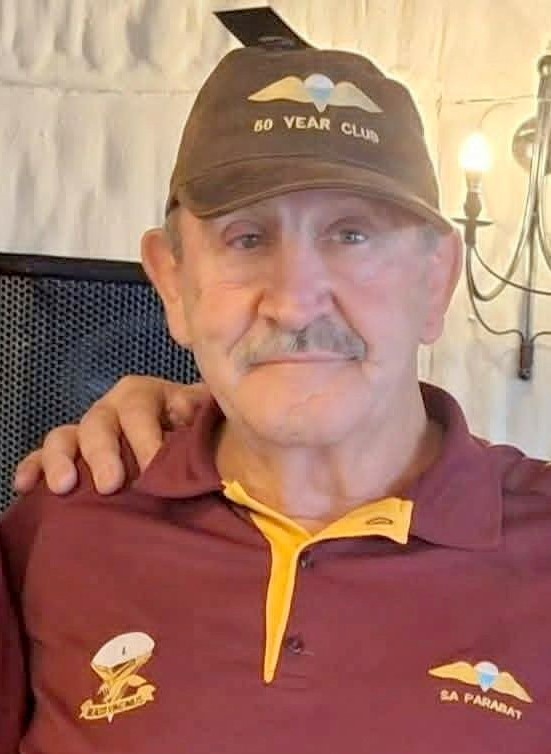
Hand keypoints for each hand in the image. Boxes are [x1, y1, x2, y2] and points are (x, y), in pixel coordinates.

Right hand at [13, 376, 208, 495]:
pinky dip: (32, 468)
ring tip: (64, 487)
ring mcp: (87, 432)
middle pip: (99, 423)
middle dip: (103, 453)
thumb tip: (188, 409)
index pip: (138, 409)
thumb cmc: (196, 434)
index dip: (145, 436)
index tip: (155, 467)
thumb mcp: (205, 416)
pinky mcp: (71, 457)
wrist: (189, 448)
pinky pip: (42, 457)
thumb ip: (200, 408)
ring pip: (65, 436)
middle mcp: (111, 409)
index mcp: (144, 395)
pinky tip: (24, 486)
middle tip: (111, 484)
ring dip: (61, 460)